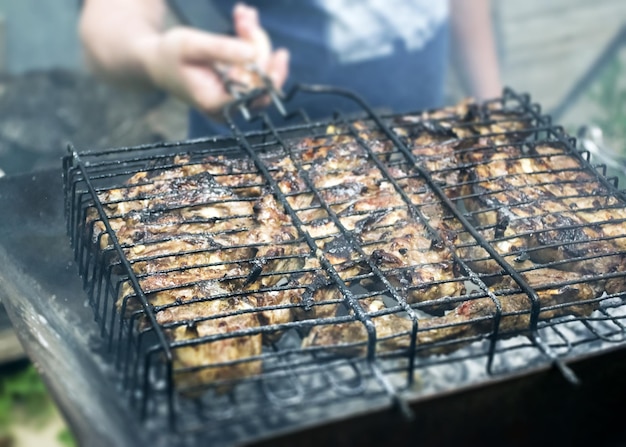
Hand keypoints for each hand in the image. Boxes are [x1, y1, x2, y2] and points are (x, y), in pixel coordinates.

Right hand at [138, 3, 288, 117]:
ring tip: (241, 13)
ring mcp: (236, 97)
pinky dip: (249, 40)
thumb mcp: (191, 45)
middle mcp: (230, 106)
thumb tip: (253, 53)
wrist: (157, 62)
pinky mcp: (239, 85)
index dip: (270, 77)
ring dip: (252, 36)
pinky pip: (254, 63)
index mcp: (216, 104)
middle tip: (243, 14)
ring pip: (260, 67)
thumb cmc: (169, 55)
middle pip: (260, 77)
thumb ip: (221, 50)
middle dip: (256, 42)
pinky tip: (242, 19)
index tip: (281, 55)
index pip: (254, 96)